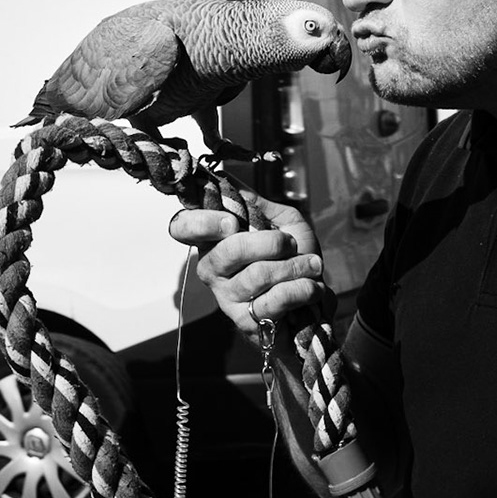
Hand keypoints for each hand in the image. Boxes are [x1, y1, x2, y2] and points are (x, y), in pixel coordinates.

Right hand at [168, 193, 331, 340]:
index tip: (233, 220)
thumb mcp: (281, 221)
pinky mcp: (246, 321)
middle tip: (289, 244)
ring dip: (294, 266)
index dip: (202, 221)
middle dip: (269, 243)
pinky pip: (275, 299)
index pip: (182, 228)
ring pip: (257, 275)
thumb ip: (256, 202)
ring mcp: (226, 297)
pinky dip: (301, 288)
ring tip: (311, 265)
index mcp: (215, 241)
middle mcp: (212, 269)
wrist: (314, 300)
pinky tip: (311, 286)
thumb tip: (226, 176)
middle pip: (227, 250)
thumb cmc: (294, 258)